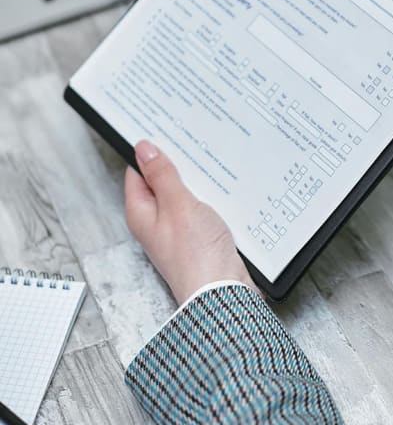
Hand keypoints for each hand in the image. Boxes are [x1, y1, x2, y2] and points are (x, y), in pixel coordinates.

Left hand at [124, 140, 257, 305]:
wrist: (222, 292)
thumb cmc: (196, 255)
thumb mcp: (177, 204)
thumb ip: (162, 175)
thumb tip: (144, 149)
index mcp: (142, 214)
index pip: (137, 173)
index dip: (148, 152)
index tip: (162, 132)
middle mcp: (156, 223)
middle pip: (161, 183)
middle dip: (175, 164)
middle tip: (190, 142)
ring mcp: (178, 232)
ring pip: (183, 196)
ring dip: (195, 181)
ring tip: (209, 162)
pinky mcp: (198, 238)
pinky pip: (200, 209)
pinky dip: (209, 197)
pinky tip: (222, 189)